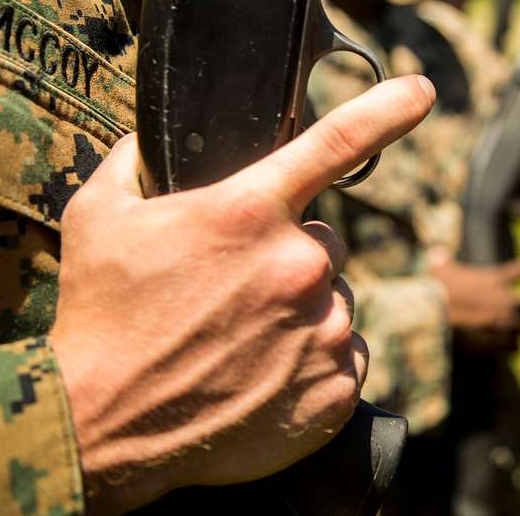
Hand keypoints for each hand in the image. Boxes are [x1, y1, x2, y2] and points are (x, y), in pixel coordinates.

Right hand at [49, 75, 435, 513]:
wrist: (100, 430)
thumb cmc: (100, 316)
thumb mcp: (98, 215)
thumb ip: (134, 161)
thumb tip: (149, 139)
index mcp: (250, 211)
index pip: (339, 141)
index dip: (390, 108)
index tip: (422, 90)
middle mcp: (299, 267)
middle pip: (324, 242)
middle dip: (289, 257)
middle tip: (236, 292)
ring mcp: (323, 332)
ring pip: (335, 301)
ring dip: (303, 312)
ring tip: (243, 341)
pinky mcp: (334, 390)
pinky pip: (344, 357)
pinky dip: (313, 363)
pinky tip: (264, 376)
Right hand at [428, 251, 519, 352]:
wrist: (435, 315)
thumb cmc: (435, 291)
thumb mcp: (440, 270)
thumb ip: (442, 262)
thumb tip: (436, 255)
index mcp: (496, 280)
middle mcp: (507, 299)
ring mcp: (506, 321)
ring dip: (518, 331)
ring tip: (504, 332)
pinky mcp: (500, 341)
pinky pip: (515, 347)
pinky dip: (511, 348)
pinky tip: (501, 347)